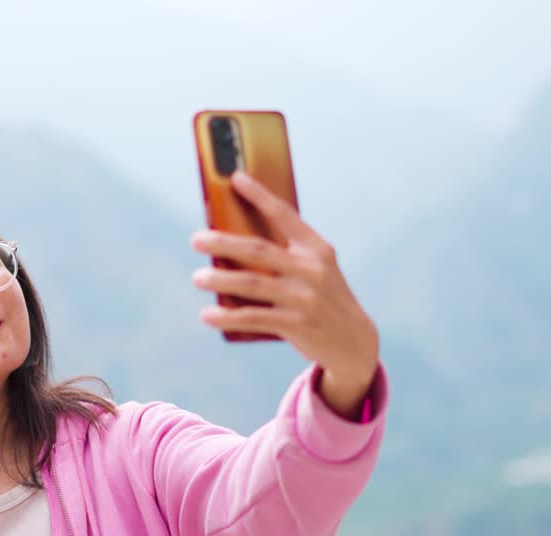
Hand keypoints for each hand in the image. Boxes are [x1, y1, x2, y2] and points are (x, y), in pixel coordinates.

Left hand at [190, 172, 378, 411]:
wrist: (354, 342)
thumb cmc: (323, 298)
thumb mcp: (316, 270)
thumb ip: (285, 256)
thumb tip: (230, 249)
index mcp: (316, 249)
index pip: (284, 215)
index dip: (259, 195)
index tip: (236, 178)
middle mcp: (311, 270)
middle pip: (258, 251)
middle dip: (223, 243)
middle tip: (196, 239)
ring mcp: (304, 298)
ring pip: (251, 284)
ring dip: (220, 280)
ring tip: (197, 278)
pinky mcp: (296, 325)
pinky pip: (253, 318)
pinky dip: (227, 316)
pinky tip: (207, 314)